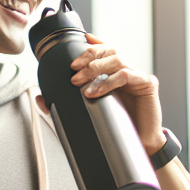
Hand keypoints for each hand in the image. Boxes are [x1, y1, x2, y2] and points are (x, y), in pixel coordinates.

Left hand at [37, 33, 164, 156]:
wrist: (142, 145)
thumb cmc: (118, 128)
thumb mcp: (90, 113)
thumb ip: (66, 104)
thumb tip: (40, 98)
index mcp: (115, 74)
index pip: (104, 51)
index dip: (92, 45)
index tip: (77, 43)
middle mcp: (128, 71)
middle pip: (109, 51)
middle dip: (88, 57)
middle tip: (72, 71)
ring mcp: (139, 76)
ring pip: (116, 60)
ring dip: (95, 68)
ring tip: (79, 82)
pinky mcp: (148, 84)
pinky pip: (126, 75)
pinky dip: (108, 81)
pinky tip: (95, 92)